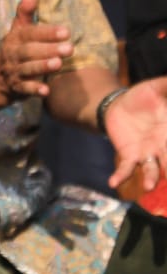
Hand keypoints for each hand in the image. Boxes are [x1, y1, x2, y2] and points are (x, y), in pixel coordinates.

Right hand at [0, 0, 72, 100]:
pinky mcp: (16, 88)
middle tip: (70, 48)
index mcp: (14, 38)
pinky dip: (34, 89)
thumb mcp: (18, 31)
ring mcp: (13, 71)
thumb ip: (25, 13)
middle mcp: (11, 54)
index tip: (66, 31)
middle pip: (28, 51)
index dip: (47, 32)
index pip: (29, 33)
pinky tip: (46, 90)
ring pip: (26, 69)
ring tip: (59, 63)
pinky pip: (24, 89)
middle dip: (48, 49)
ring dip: (42, 66)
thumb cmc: (15, 50)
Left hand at [105, 76, 166, 190]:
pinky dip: (120, 176)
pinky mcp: (129, 155)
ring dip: (150, 178)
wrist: (119, 104)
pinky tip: (113, 183)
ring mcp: (147, 154)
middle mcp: (164, 147)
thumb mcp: (156, 88)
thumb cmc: (143, 97)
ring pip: (152, 170)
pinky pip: (126, 168)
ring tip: (148, 185)